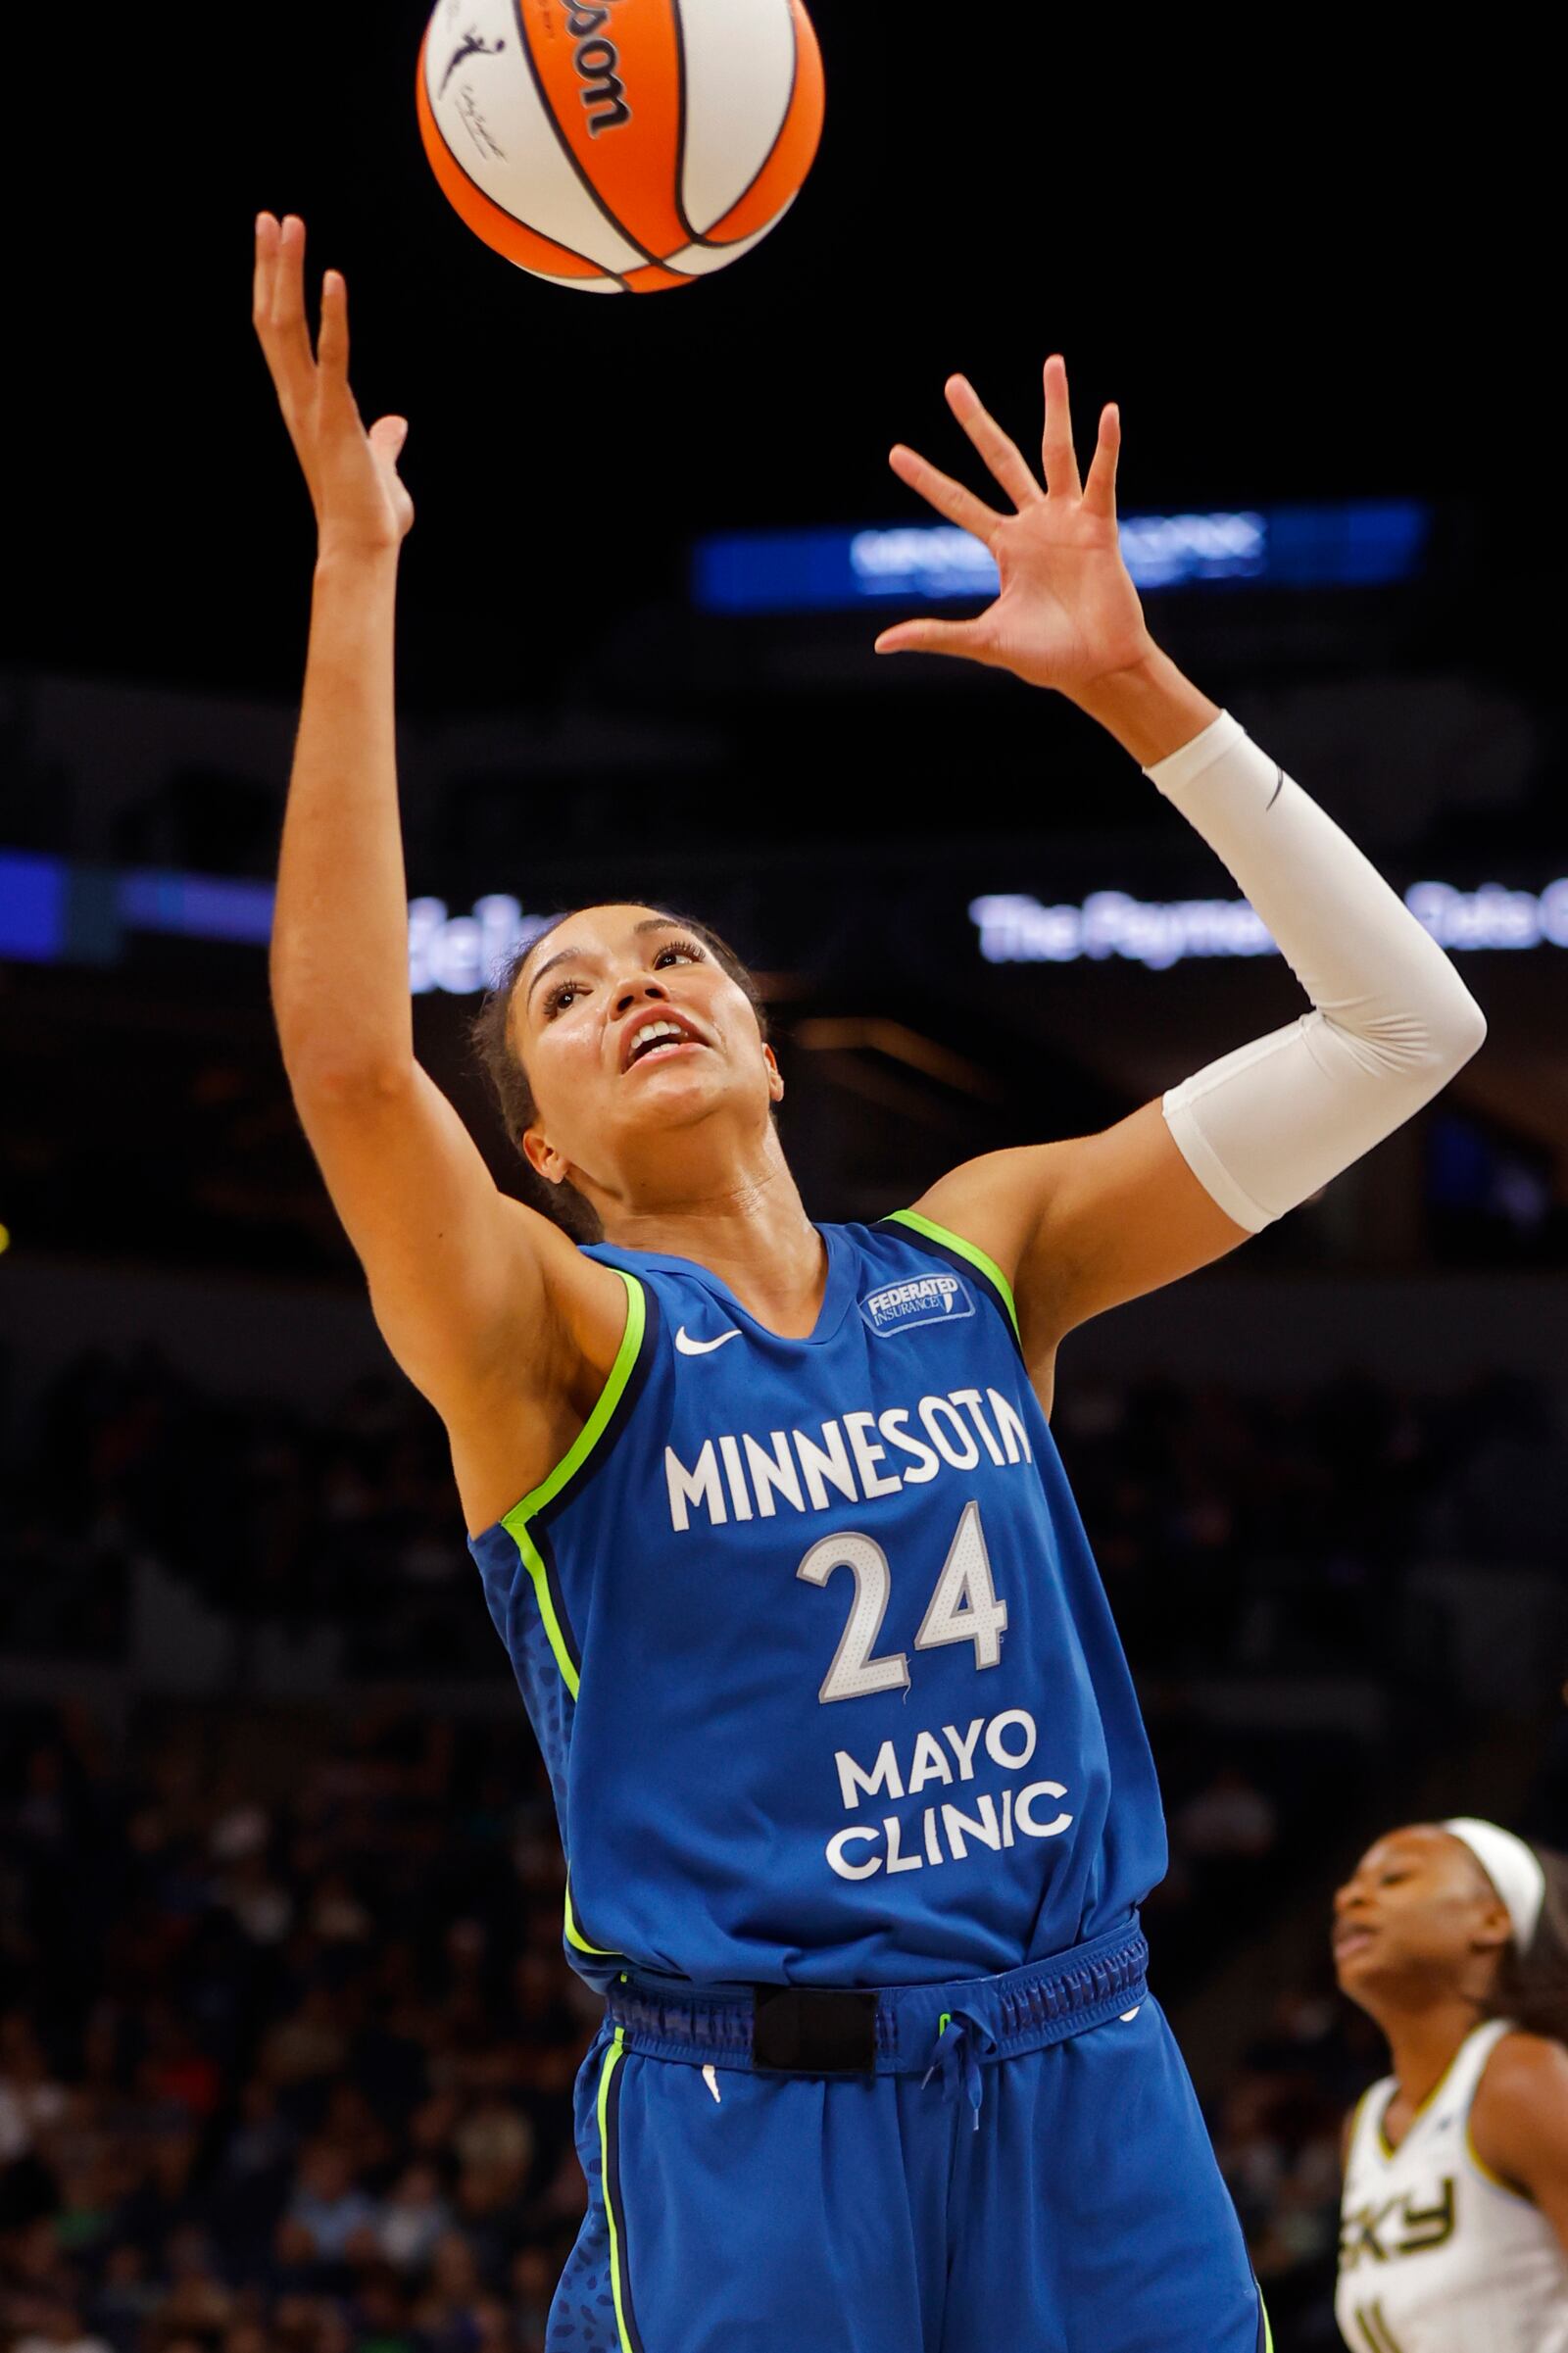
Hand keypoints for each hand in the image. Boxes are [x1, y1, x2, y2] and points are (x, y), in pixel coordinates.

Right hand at [253, 213, 413, 560]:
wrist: (363, 549)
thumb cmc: (369, 516)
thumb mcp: (379, 467)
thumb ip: (384, 442)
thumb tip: (395, 426)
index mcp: (303, 406)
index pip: (279, 336)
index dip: (273, 289)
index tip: (273, 248)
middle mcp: (297, 401)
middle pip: (272, 320)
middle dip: (270, 267)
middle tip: (270, 217)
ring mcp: (313, 409)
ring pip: (287, 328)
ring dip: (288, 274)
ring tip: (289, 225)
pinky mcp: (337, 420)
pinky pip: (333, 358)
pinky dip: (333, 318)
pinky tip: (334, 278)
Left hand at [874, 356, 1153, 698]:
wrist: (1099, 669)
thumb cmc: (1047, 659)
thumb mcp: (984, 643)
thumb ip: (936, 635)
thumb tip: (881, 643)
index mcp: (1004, 546)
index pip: (956, 503)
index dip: (928, 480)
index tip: (895, 453)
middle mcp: (1033, 523)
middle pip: (1000, 459)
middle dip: (976, 423)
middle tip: (952, 383)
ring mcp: (1067, 520)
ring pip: (1056, 451)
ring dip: (1056, 407)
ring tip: (1052, 362)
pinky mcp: (1100, 526)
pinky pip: (1102, 479)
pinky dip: (1107, 448)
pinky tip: (1108, 412)